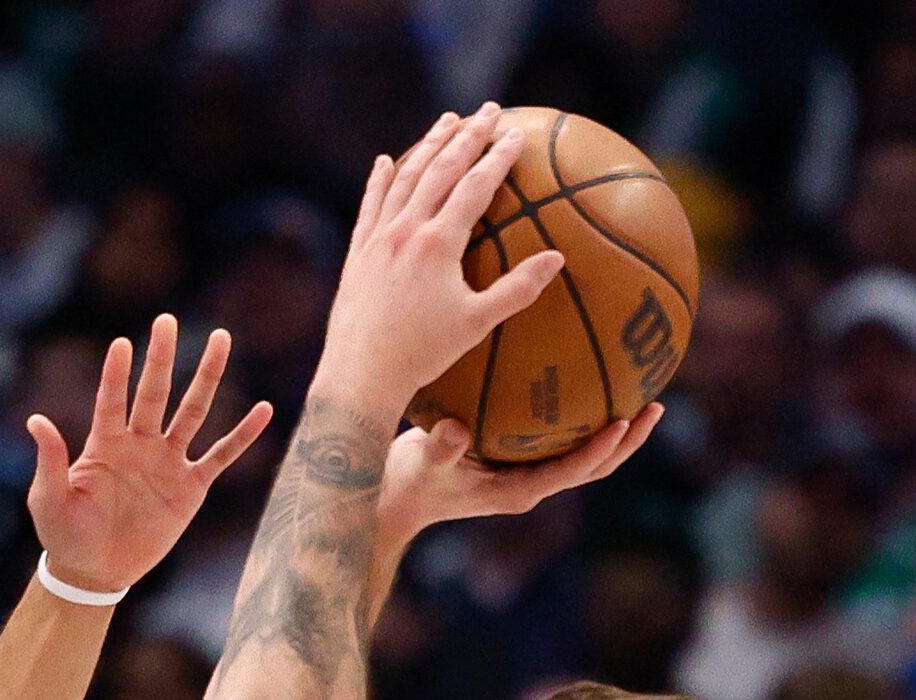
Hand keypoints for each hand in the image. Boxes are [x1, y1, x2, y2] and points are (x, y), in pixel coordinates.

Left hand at [27, 313, 273, 593]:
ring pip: (192, 411)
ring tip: (222, 339)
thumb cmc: (65, 534)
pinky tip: (264, 410)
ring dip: (207, 377)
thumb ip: (49, 460)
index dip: (117, 374)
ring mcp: (167, 462)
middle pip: (155, 393)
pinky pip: (221, 455)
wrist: (95, 571)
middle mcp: (139, 444)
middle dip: (161, 358)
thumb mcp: (48, 498)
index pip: (112, 400)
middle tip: (167, 321)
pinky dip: (243, 435)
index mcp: (104, 443)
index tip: (122, 344)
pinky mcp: (190, 487)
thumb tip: (35, 420)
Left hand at [317, 106, 564, 415]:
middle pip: (440, 169)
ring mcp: (377, 239)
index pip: (474, 185)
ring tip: (447, 120)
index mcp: (438, 243)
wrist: (360, 374)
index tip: (517, 132)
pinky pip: (370, 206)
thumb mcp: (477, 323)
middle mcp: (405, 230)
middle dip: (467, 135)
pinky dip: (380, 180)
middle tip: (489, 109)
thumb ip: (518, 289)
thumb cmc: (423, 355)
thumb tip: (557, 259)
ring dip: (428, 145)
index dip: (498, 156)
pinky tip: (387, 161)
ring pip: (405, 178)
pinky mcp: (357, 254)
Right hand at [373, 409, 663, 552]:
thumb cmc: (410, 482)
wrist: (399, 496)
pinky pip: (561, 434)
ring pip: (586, 452)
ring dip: (617, 427)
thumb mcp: (422, 464)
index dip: (601, 450)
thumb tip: (454, 428)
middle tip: (654, 404)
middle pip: (596, 465)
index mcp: (519, 490)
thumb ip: (439, 450)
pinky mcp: (520, 458)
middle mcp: (533, 483)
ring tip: (643, 391)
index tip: (623, 423)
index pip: (573, 471)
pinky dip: (581, 410)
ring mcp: (530, 472)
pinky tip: (586, 371)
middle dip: (628, 439)